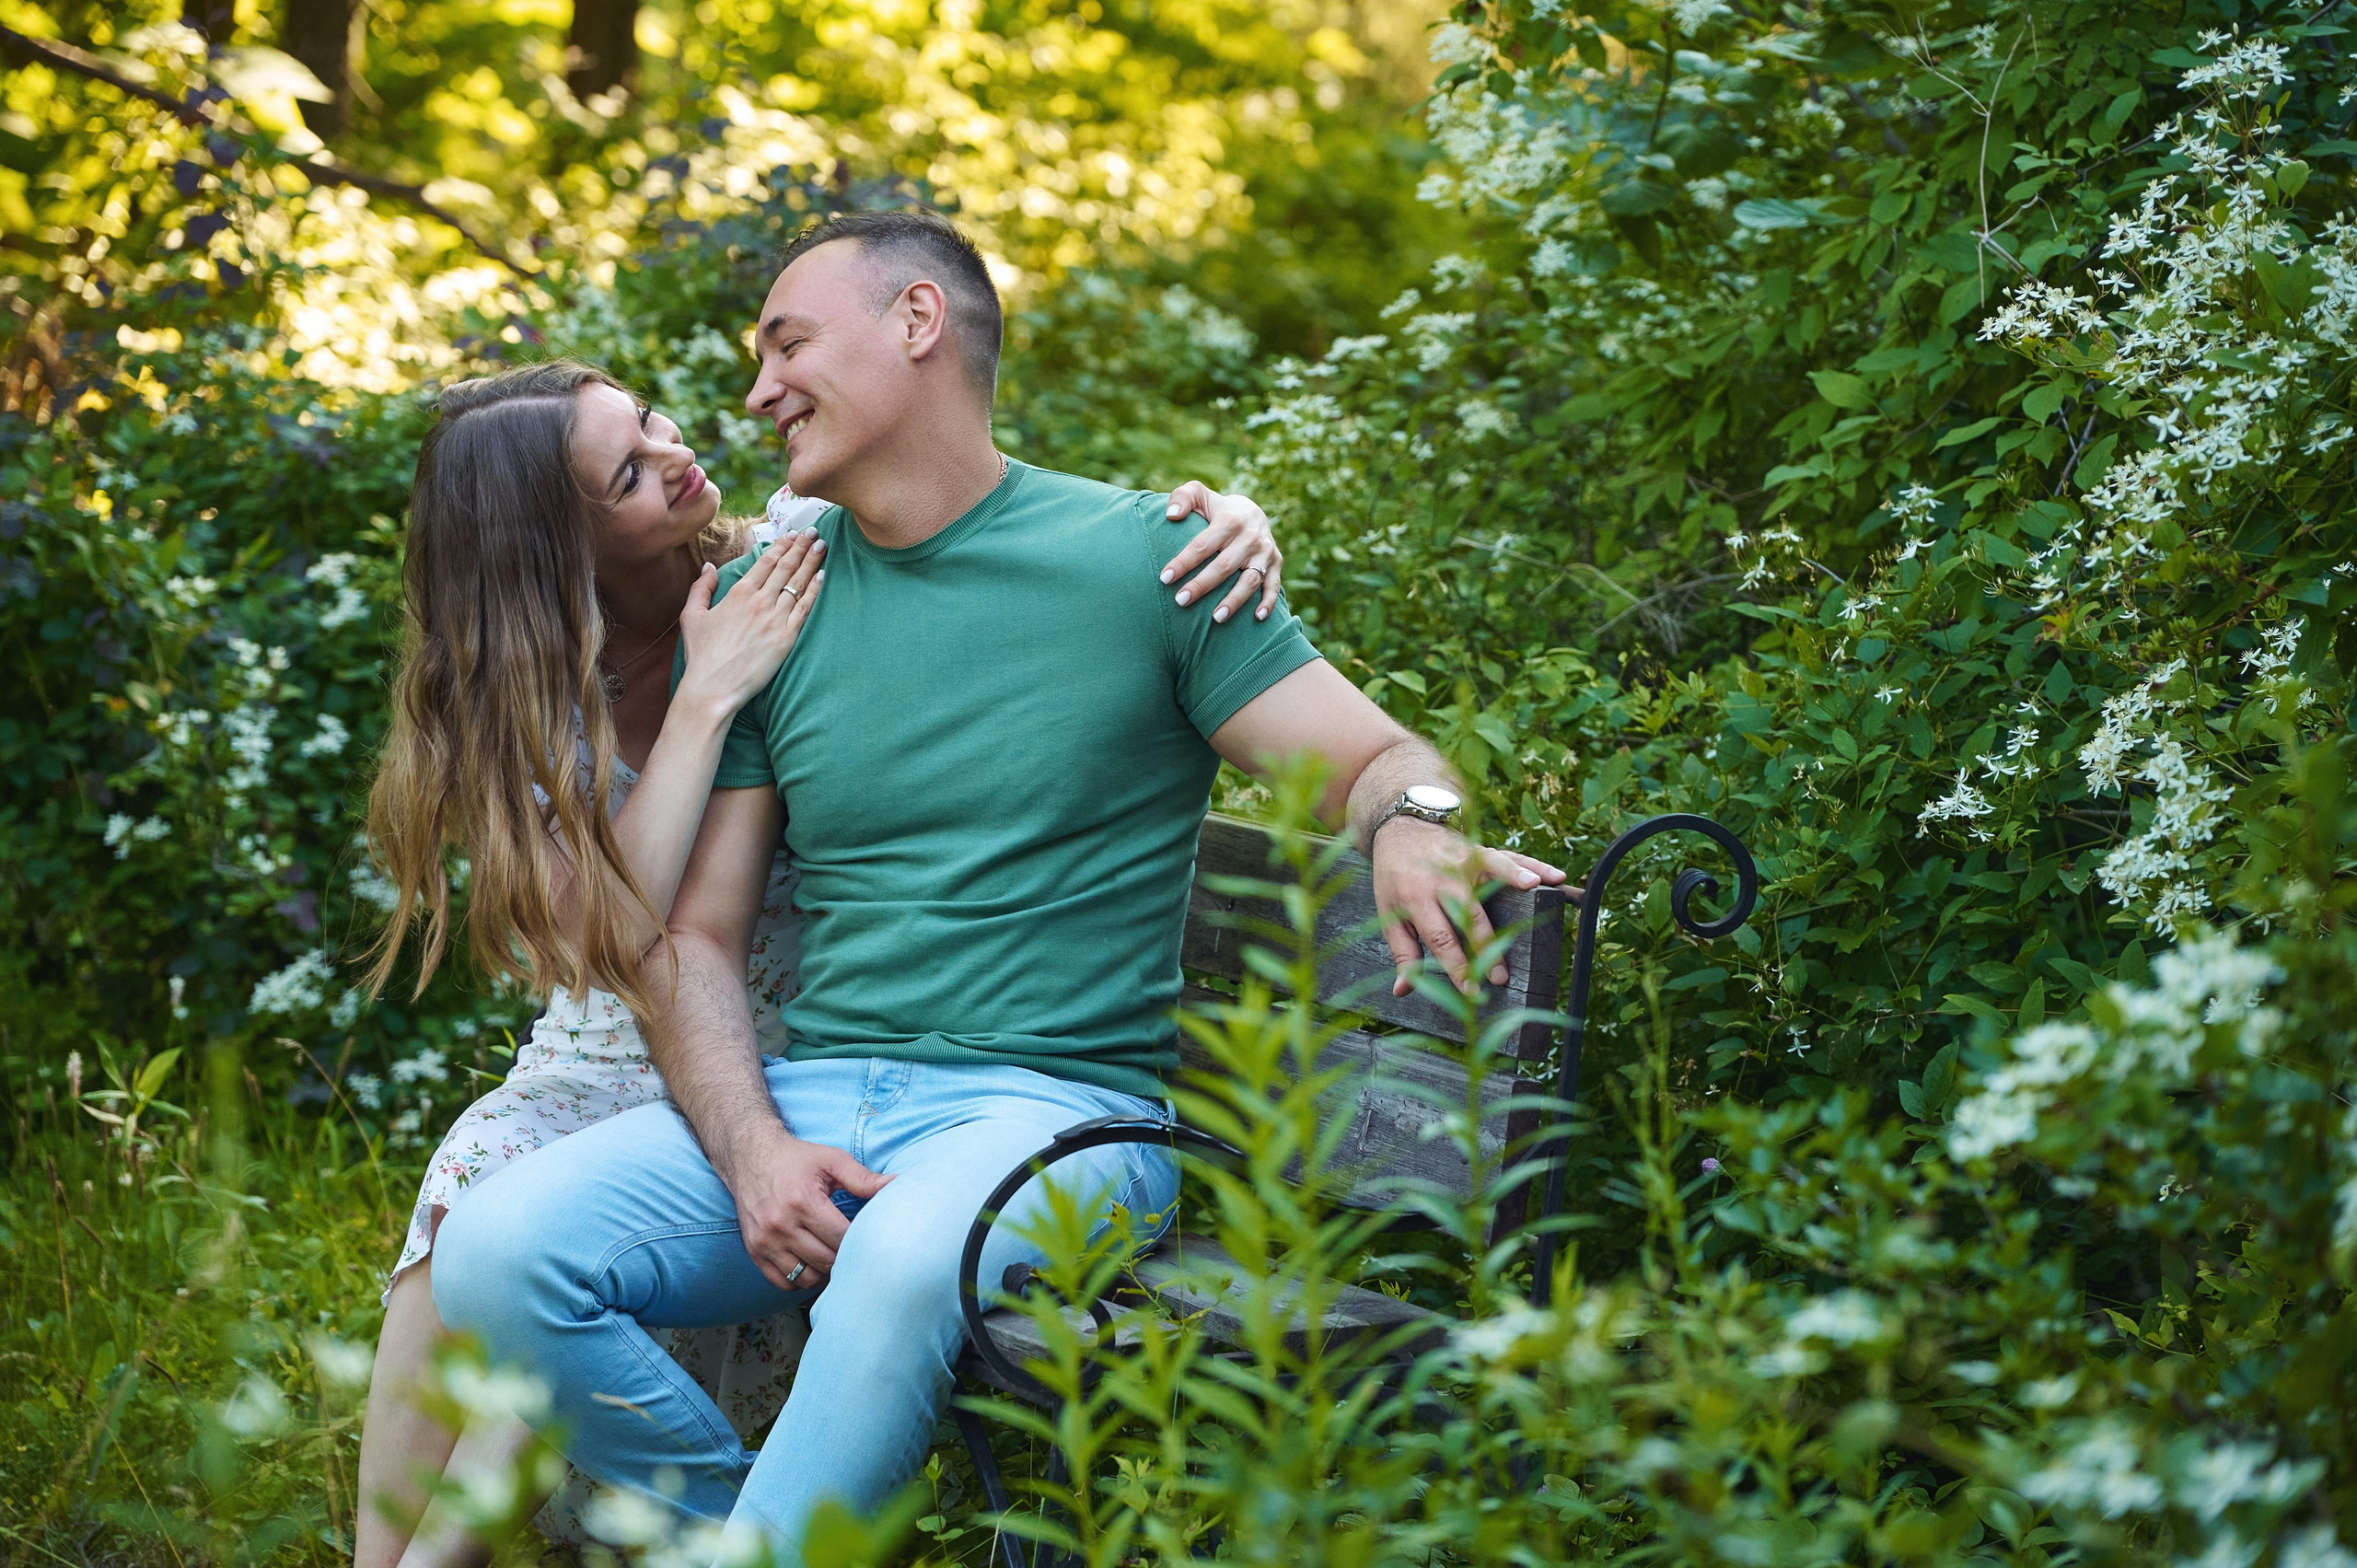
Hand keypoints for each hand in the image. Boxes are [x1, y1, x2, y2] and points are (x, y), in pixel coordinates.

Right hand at [674, 530, 825, 713]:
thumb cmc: (701, 655)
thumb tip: (709, 567)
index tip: (792, 534)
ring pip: (799, 583)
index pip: (766, 562)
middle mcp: (760, 601)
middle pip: (786, 567)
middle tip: (814, 532)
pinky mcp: (787, 638)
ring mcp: (776, 619)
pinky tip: (823, 576)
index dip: (781, 545)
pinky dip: (815, 589)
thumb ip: (701, 588)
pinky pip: (805, 608)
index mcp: (738, 593)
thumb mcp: (692, 617)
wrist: (714, 687)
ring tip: (822, 546)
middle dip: (801, 546)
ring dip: (812, 562)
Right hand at [726, 1124, 892, 1291]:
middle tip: (857, 1253)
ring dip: (825, 1274)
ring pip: (805, 1278)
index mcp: (803, 1201)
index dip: (860, 1242)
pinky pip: (782, 1283)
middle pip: (826, 1262)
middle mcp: (781, 1225)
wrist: (750, 1157)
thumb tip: (898, 1184)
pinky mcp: (754, 1251)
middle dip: (845, 1260)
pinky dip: (800, 1281)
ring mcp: (765, 1242)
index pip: (841, 1239)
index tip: (870, 1238)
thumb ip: (863, 1178)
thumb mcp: (831, 1160)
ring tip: (836, 1260)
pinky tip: (812, 1265)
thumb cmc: (796, 1159)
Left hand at [1159, 481, 1284, 623]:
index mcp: (1229, 520)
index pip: (1202, 545)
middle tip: (1181, 601)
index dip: (1183, 562)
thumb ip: (1182, 498)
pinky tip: (1257, 618)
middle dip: (1202, 585)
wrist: (1252, 512)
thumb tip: (1171, 515)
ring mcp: (1265, 551)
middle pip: (1224, 566)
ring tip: (1216, 618)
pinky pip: (1274, 586)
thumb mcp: (1199, 494)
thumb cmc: (1216, 509)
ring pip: (1250, 580)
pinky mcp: (1276, 563)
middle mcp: (1250, 536)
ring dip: (1234, 601)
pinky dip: (1268, 602)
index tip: (1165, 578)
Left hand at [1369, 817, 1570, 995]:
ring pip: (1490, 870)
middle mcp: (1441, 879)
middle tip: (1502, 975)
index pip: (1440, 937)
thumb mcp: (1391, 914)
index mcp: (1416, 899)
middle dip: (1486, 945)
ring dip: (1514, 877)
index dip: (1456, 965)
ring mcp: (1461, 861)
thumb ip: (1403, 952)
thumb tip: (1402, 991)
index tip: (1471, 989)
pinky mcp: (1477, 850)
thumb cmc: (1396, 880)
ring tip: (1536, 889)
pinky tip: (1553, 876)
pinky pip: (1506, 856)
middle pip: (1469, 912)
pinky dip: (1530, 864)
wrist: (1398, 831)